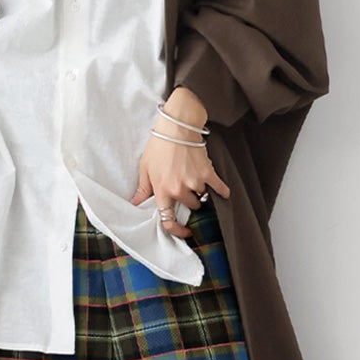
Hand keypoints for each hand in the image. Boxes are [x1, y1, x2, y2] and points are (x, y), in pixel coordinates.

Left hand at [129, 86, 230, 239]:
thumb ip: (143, 188)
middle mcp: (178, 189)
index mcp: (162, 190)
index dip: (176, 230)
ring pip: (201, 196)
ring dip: (199, 190)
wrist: (177, 127)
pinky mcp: (207, 173)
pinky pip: (218, 188)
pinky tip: (223, 192)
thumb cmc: (159, 145)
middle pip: (189, 206)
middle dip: (188, 200)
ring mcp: (194, 182)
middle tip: (185, 187)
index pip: (168, 219)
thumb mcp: (145, 167)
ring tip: (194, 177)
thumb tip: (135, 204)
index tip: (185, 232)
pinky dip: (221, 190)